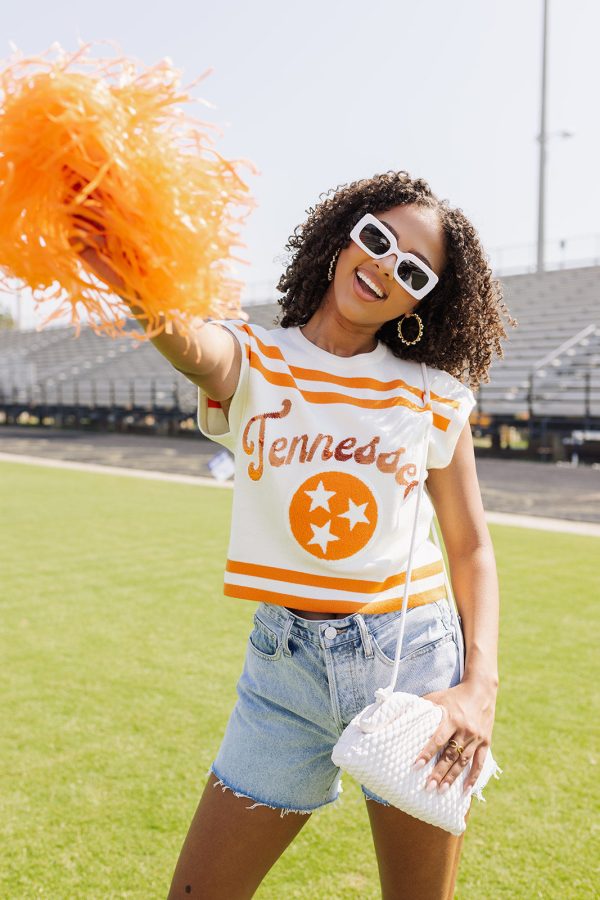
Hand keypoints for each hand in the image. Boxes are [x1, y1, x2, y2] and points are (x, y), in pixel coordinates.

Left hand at [412, 680, 496, 794]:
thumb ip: (421, 708)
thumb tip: (400, 716)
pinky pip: (479, 762)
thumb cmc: (453, 694)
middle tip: (428, 787)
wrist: (481, 689)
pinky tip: (465, 790)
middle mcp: (465, 729)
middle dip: (439, 772)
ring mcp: (476, 737)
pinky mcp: (485, 742)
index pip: (437, 739)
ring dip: (452, 777)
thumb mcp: (437, 697)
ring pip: (463, 761)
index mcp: (452, 718)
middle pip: (450, 755)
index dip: (426, 753)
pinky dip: (473, 777)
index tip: (416, 766)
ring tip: (441, 791)